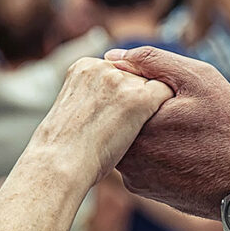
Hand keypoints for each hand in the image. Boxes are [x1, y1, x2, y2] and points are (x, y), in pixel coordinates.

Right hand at [31, 57, 173, 184]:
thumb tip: (119, 105)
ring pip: (153, 86)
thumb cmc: (67, 150)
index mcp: (84, 67)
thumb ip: (96, 98)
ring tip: (135, 134)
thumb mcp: (76, 112)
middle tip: (126, 127)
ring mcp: (121, 81)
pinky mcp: (139, 98)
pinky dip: (168, 112)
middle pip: (137, 77)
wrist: (61, 163)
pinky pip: (167, 96)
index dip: (123, 96)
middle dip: (138, 99)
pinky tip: (159, 130)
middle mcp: (103, 67)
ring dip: (151, 107)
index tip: (117, 117)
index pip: (119, 73)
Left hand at [110, 47, 229, 218]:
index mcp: (135, 127)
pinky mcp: (147, 191)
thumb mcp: (199, 80)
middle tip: (177, 109)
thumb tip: (112, 56)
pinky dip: (156, 152)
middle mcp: (127, 158)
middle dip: (140, 109)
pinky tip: (183, 149)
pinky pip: (141, 163)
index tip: (167, 89)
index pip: (115, 94)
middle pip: (119, 120)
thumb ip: (153, 62)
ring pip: (129, 141)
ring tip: (182, 129)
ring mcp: (135, 179)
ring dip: (147, 131)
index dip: (137, 83)